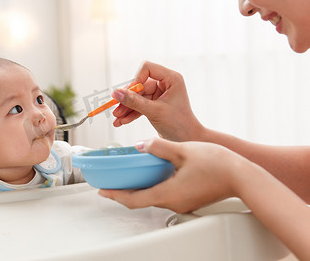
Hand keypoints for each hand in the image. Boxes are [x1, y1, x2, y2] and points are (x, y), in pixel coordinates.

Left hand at [98, 137, 243, 212]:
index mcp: (168, 193)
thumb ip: (158, 147)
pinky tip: (152, 175)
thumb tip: (141, 145)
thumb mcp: (183, 151)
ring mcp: (182, 203)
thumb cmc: (218, 165)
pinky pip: (165, 195)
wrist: (244, 177)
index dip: (116, 195)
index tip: (103, 191)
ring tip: (127, 177)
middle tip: (111, 184)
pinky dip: (153, 187)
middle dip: (124, 192)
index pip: (134, 199)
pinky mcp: (189, 199)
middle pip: (141, 200)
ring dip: (138, 189)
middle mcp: (174, 202)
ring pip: (153, 197)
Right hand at [112, 60, 202, 140]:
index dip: (136, 79)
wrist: (187, 140)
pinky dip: (131, 113)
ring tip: (117, 118)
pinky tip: (122, 121)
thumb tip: (116, 93)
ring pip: (137, 97)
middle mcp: (165, 84)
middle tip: (116, 109)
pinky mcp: (155, 104)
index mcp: (171, 79)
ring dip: (127, 108)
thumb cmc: (179, 124)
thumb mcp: (154, 112)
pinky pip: (140, 105)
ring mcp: (160, 94)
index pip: (147, 68)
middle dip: (127, 99)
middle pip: (139, 85)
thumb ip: (134, 102)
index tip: (129, 93)